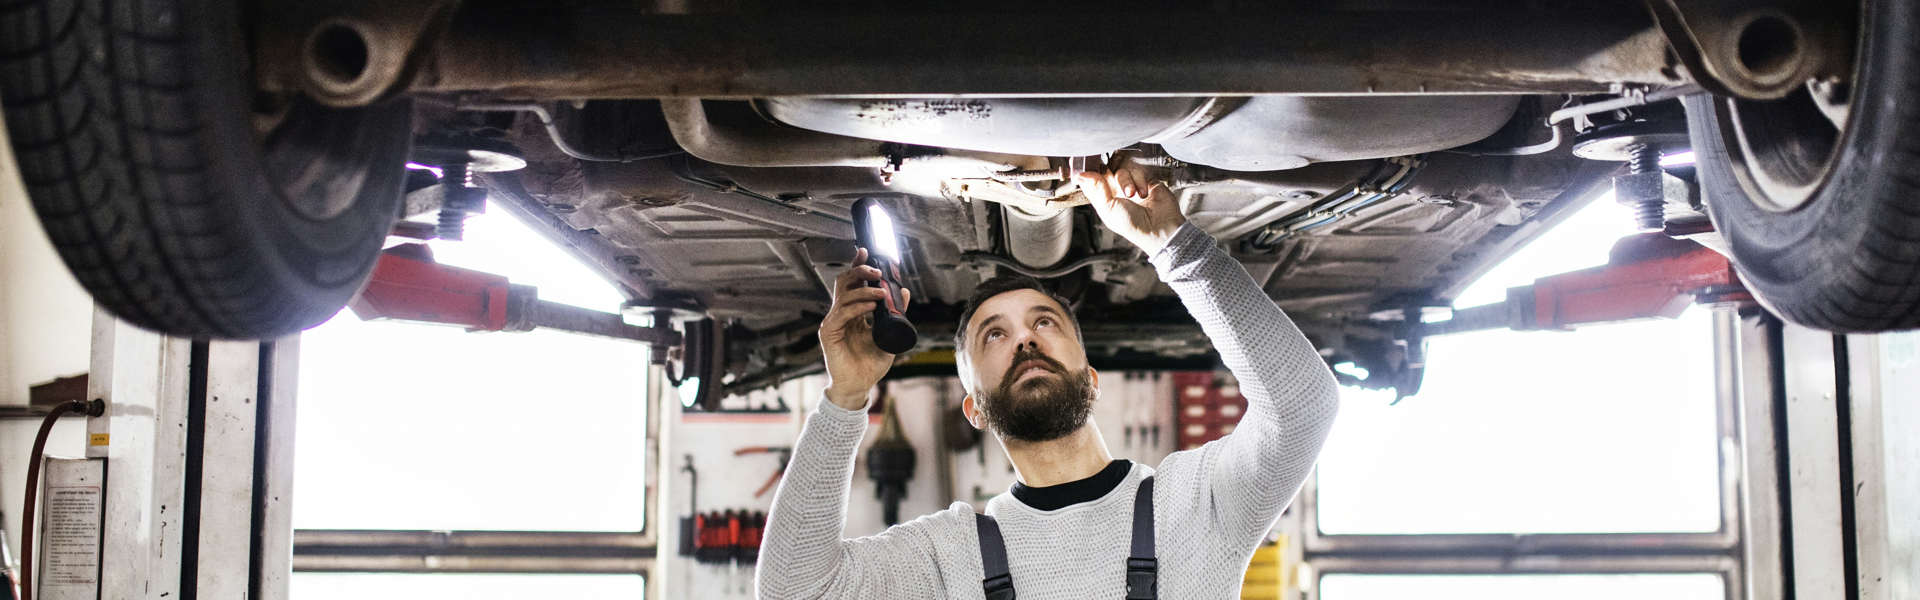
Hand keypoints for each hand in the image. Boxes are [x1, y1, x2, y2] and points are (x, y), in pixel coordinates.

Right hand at [818, 248, 910, 409]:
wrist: (860, 386)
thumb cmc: (871, 364)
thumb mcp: (889, 334)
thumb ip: (897, 314)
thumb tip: (905, 292)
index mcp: (853, 312)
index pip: (853, 283)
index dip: (858, 266)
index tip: (866, 252)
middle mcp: (841, 314)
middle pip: (845, 283)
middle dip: (860, 272)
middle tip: (877, 271)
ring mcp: (833, 322)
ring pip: (844, 296)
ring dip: (864, 291)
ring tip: (881, 294)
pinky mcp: (829, 334)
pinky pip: (842, 314)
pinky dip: (857, 308)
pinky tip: (872, 307)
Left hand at [1073, 158, 1186, 254]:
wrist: (1160, 227)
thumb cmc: (1134, 225)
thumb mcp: (1109, 209)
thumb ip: (1096, 189)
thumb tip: (1079, 175)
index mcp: (1105, 202)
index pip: (1092, 183)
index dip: (1087, 173)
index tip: (1083, 163)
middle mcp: (1117, 193)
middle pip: (1107, 172)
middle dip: (1107, 172)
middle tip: (1108, 172)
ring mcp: (1132, 186)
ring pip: (1122, 170)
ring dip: (1127, 181)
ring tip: (1132, 194)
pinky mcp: (1147, 180)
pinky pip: (1139, 169)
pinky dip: (1140, 180)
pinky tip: (1144, 193)